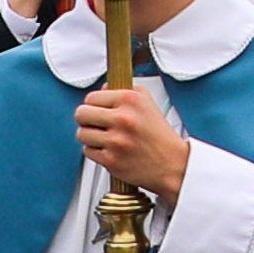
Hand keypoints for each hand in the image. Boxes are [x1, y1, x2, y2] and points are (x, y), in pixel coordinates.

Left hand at [80, 81, 192, 201]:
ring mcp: (116, 140)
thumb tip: (101, 89)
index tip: (97, 109)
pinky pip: (88, 152)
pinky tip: (109, 149)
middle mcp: (123, 118)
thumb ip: (123, 91)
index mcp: (131, 100)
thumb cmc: (159, 135)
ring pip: (82, 134)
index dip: (92, 104)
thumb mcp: (147, 102)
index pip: (91, 97)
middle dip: (86, 119)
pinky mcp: (111, 160)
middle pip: (81, 114)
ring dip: (90, 136)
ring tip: (103, 137)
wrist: (172, 163)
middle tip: (94, 123)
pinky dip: (96, 151)